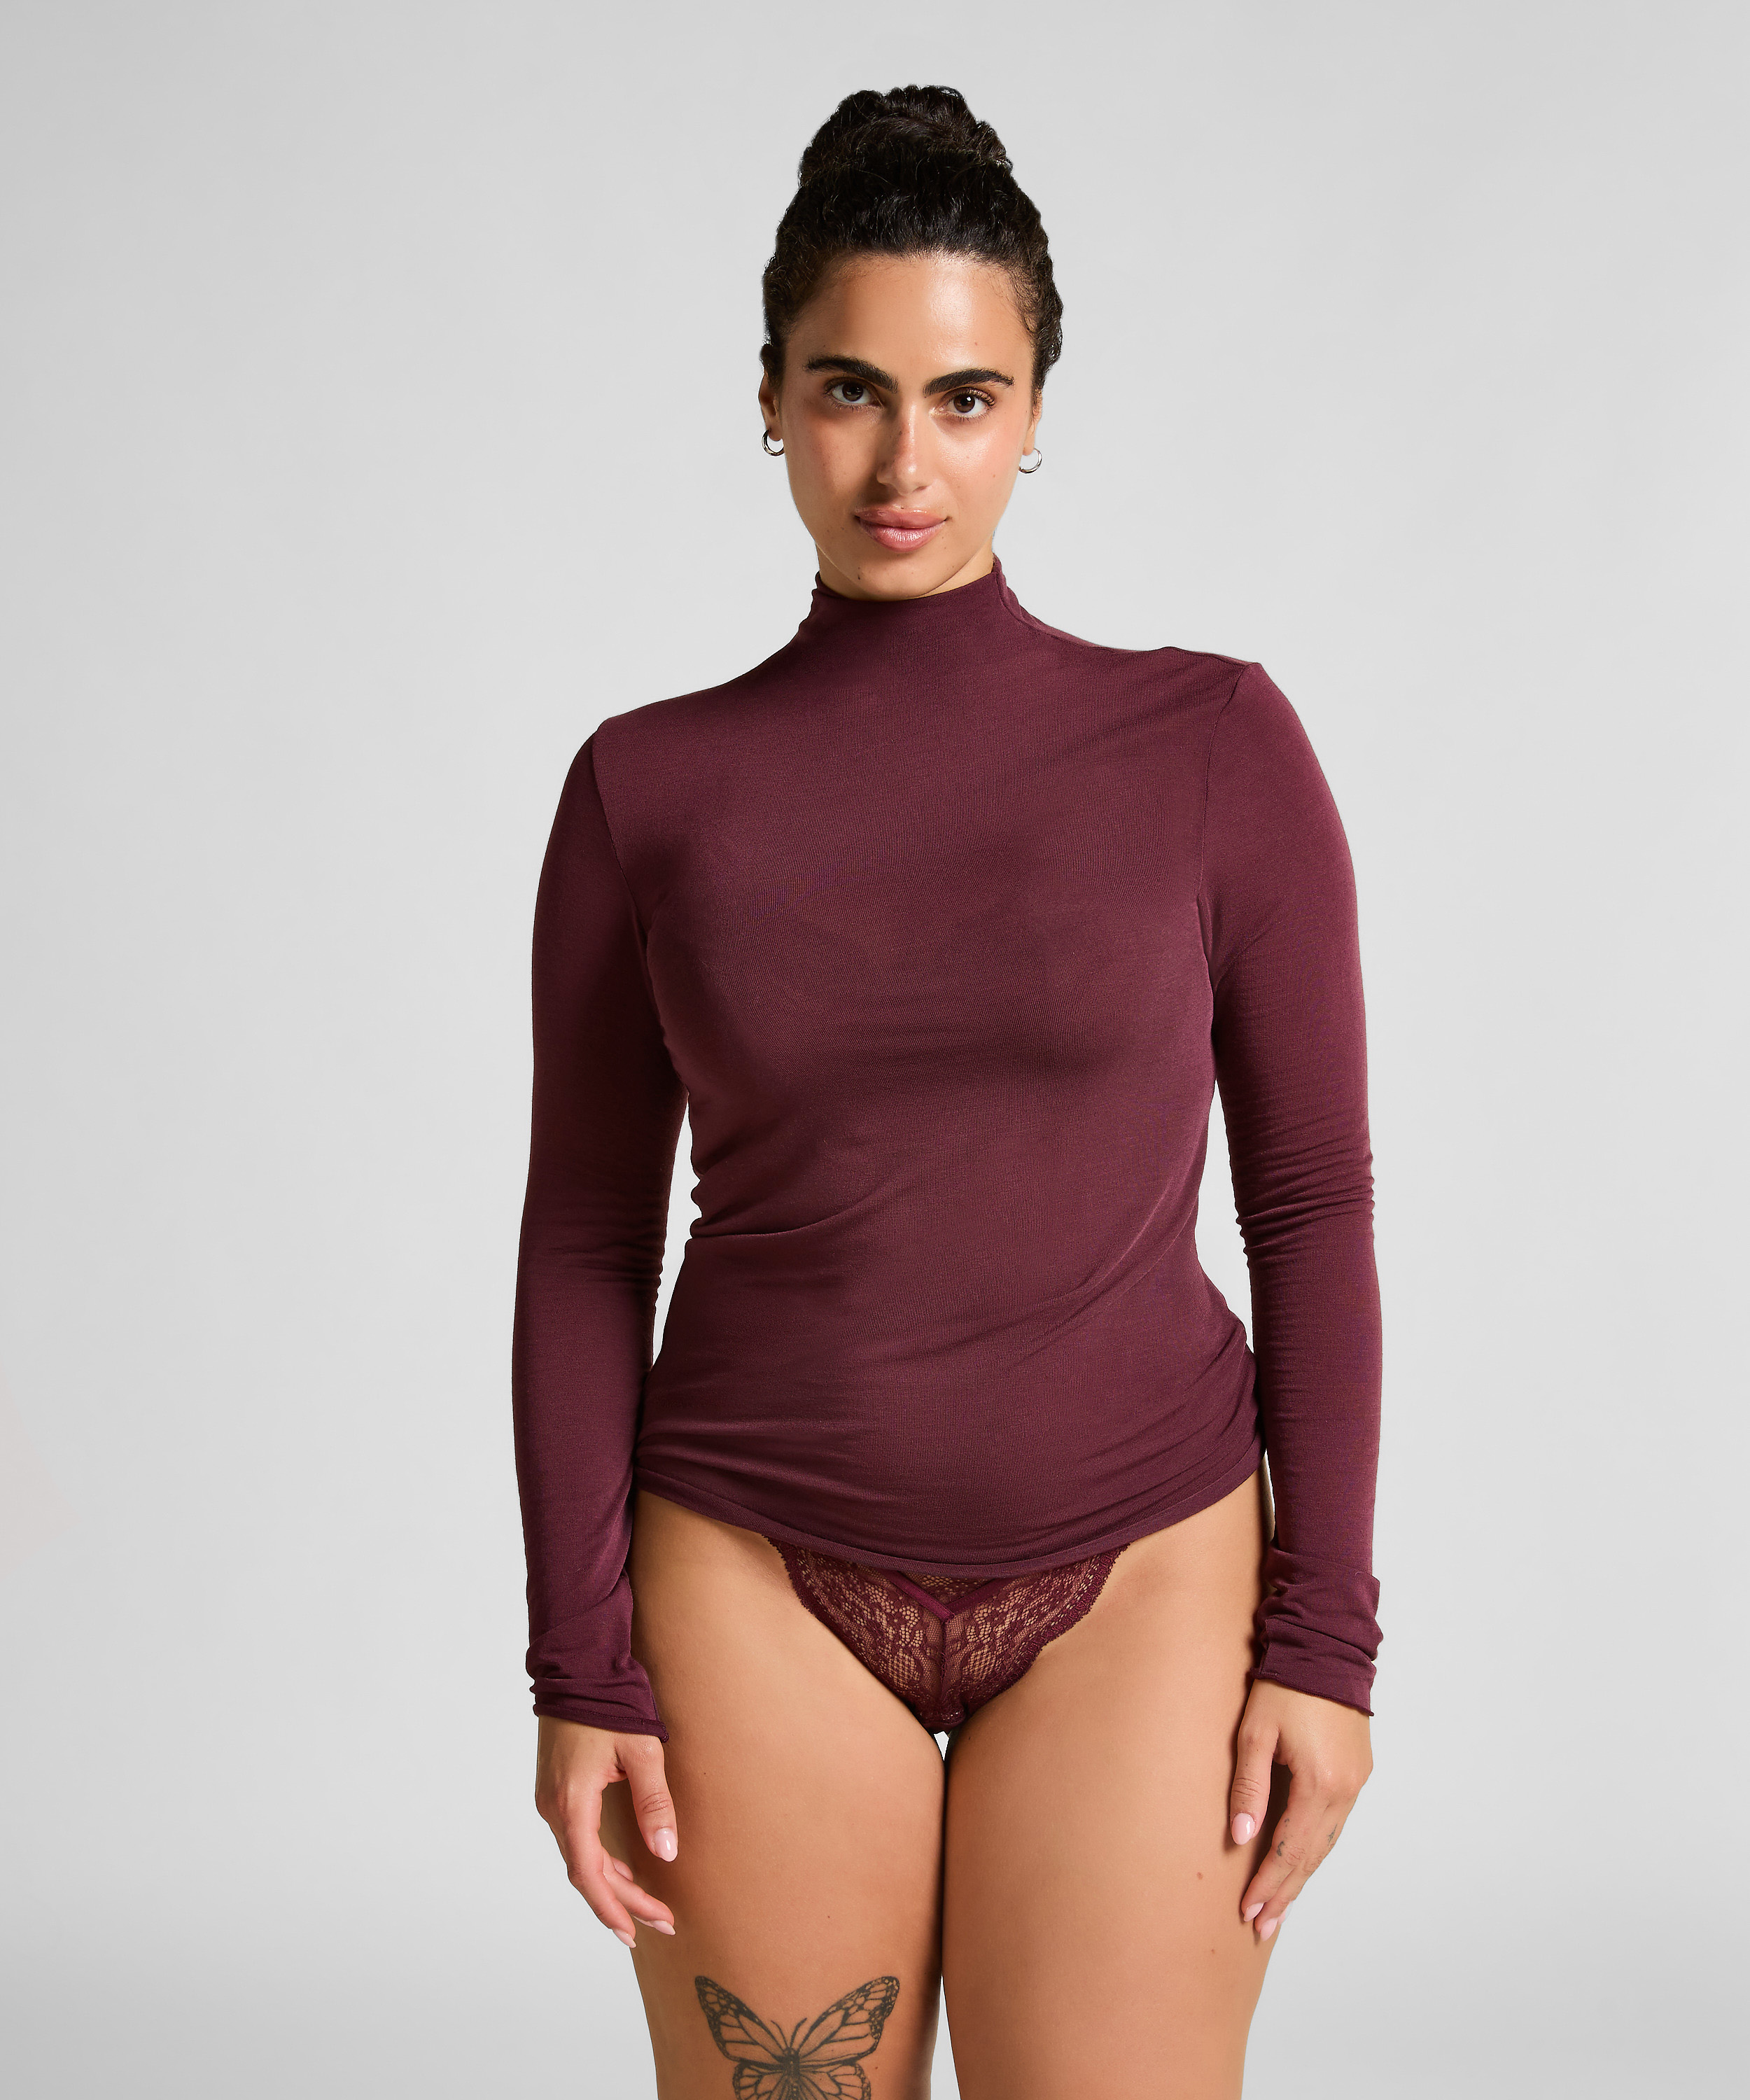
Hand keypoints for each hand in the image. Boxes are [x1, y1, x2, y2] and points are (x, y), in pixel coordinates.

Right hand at [535, 1716, 679, 1947]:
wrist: (577, 1666)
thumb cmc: (611, 1704)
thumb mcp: (642, 1752)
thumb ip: (654, 1803)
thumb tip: (666, 1851)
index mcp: (573, 1802)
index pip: (589, 1873)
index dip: (613, 1907)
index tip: (635, 1932)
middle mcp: (554, 1807)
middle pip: (586, 1871)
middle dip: (622, 1900)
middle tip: (661, 1922)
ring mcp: (551, 1799)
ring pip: (579, 1856)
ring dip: (611, 1881)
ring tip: (646, 1905)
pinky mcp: (555, 1789)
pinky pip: (576, 1837)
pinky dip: (598, 1858)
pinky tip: (622, 1867)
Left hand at [1228, 1678, 1371, 1940]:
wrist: (1326, 1648)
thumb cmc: (1283, 1685)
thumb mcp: (1255, 1733)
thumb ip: (1248, 1788)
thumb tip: (1239, 1837)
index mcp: (1320, 1783)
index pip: (1290, 1849)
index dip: (1268, 1883)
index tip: (1248, 1911)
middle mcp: (1345, 1791)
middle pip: (1311, 1856)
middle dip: (1285, 1892)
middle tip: (1262, 1925)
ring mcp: (1356, 1783)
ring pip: (1326, 1844)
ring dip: (1301, 1875)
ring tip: (1278, 1906)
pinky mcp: (1357, 1773)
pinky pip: (1334, 1824)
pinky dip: (1315, 1848)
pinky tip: (1300, 1862)